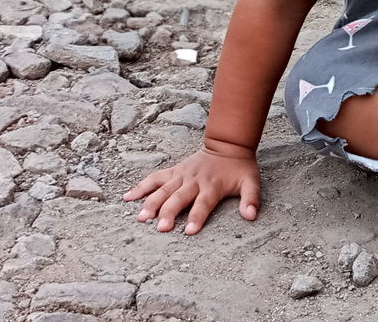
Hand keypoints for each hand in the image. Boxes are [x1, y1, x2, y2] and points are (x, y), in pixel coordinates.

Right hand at [121, 139, 259, 234]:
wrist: (228, 145)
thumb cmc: (239, 168)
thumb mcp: (251, 182)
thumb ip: (251, 199)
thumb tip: (251, 216)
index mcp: (212, 185)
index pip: (204, 203)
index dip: (198, 217)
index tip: (189, 231)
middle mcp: (194, 180)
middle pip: (179, 198)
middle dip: (169, 213)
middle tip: (160, 228)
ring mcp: (181, 175)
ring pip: (163, 189)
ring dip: (151, 203)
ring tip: (141, 218)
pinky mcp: (174, 171)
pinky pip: (155, 178)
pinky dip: (140, 187)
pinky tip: (127, 198)